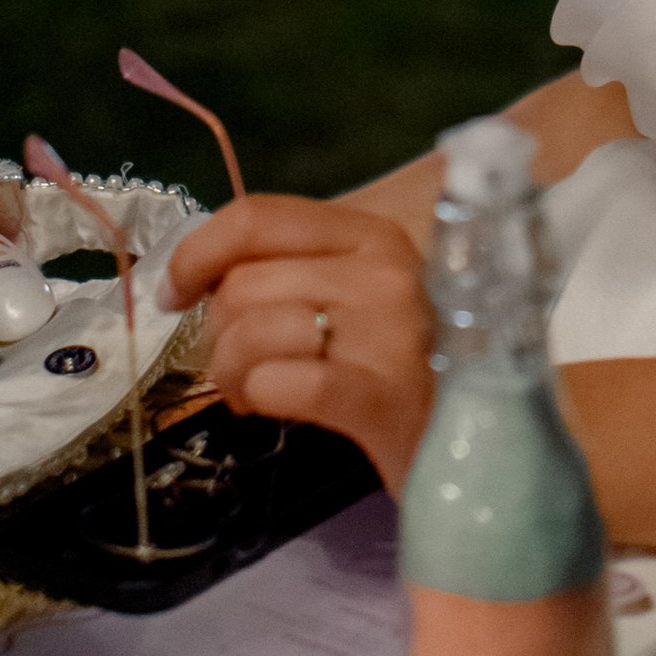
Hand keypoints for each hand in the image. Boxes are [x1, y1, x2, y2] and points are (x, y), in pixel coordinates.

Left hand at [164, 196, 436, 495]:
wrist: (480, 439)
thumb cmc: (404, 365)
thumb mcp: (357, 297)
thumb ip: (292, 272)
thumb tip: (192, 278)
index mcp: (372, 234)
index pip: (257, 216)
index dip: (196, 254)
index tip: (175, 293)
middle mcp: (384, 270)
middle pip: (243, 284)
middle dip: (217, 337)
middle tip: (240, 371)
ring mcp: (390, 331)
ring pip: (252, 333)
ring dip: (232, 375)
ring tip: (258, 395)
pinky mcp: (385, 395)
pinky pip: (287, 383)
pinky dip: (262, 395)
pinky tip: (275, 405)